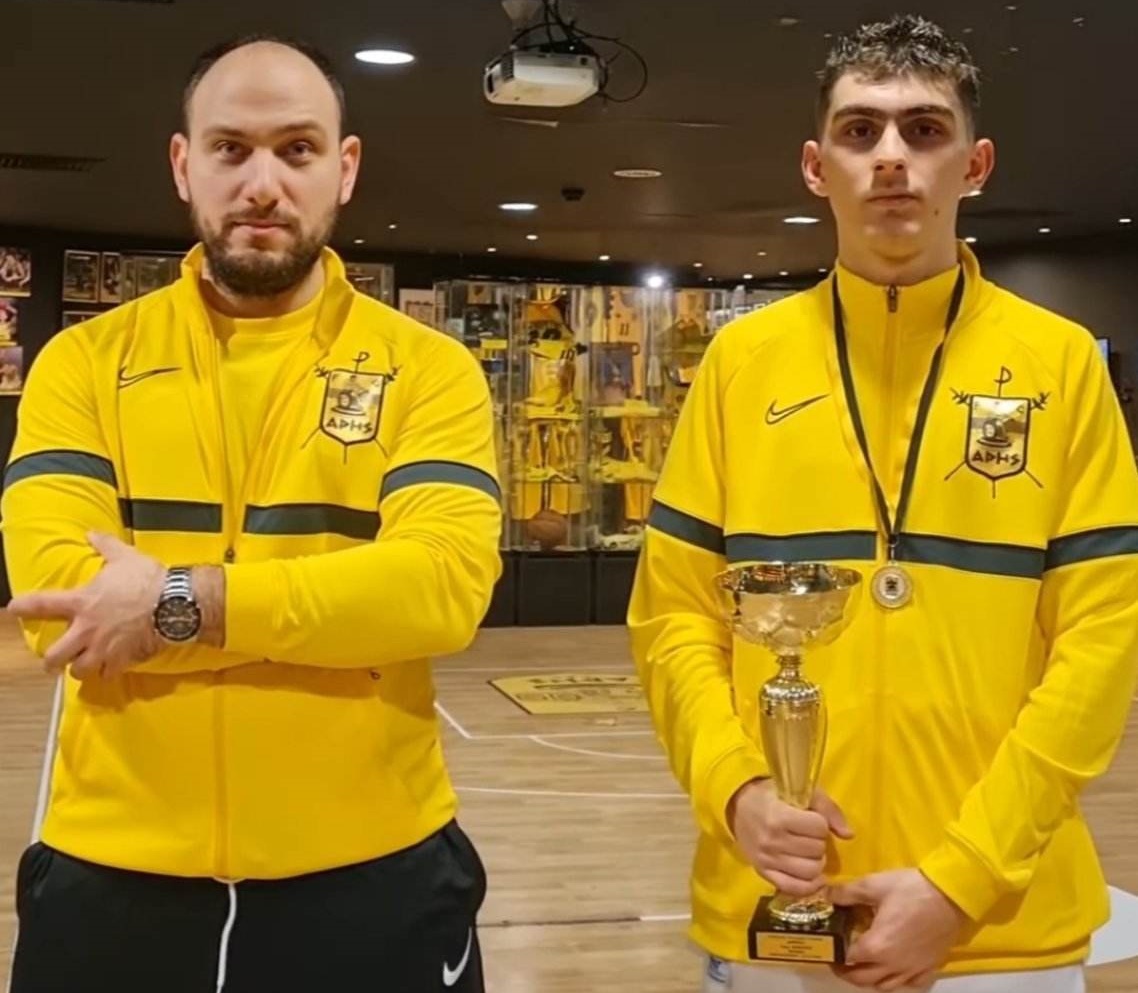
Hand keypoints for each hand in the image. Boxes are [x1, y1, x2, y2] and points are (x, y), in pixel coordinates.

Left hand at [7, 532, 164, 679]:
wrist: (173, 603)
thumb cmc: (147, 579)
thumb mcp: (125, 556)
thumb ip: (105, 546)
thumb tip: (91, 534)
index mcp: (82, 602)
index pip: (43, 604)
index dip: (24, 607)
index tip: (14, 608)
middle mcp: (87, 630)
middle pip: (55, 656)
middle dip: (51, 662)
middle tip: (52, 662)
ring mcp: (104, 648)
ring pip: (79, 671)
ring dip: (79, 669)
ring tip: (83, 667)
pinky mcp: (123, 659)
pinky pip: (108, 674)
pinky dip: (108, 673)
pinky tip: (111, 668)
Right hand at [727, 778, 853, 896]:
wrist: (738, 806)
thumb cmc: (773, 796)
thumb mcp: (800, 791)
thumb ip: (828, 808)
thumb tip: (849, 835)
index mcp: (779, 817)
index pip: (819, 827)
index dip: (821, 823)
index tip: (811, 819)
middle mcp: (772, 841)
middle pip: (817, 851)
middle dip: (819, 842)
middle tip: (809, 836)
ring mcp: (767, 860)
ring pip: (811, 872)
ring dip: (816, 862)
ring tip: (808, 852)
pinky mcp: (764, 873)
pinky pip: (795, 889)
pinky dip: (809, 885)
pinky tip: (811, 874)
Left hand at [830, 869, 966, 990]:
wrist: (951, 895)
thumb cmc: (911, 889)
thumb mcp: (873, 884)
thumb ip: (847, 892)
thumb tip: (827, 895)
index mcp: (876, 946)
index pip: (847, 959)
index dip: (834, 954)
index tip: (828, 947)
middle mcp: (892, 965)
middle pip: (863, 979)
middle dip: (847, 973)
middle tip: (839, 961)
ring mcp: (912, 969)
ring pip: (885, 985)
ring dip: (870, 979)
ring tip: (863, 966)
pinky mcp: (929, 967)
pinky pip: (910, 984)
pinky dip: (898, 981)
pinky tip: (895, 969)